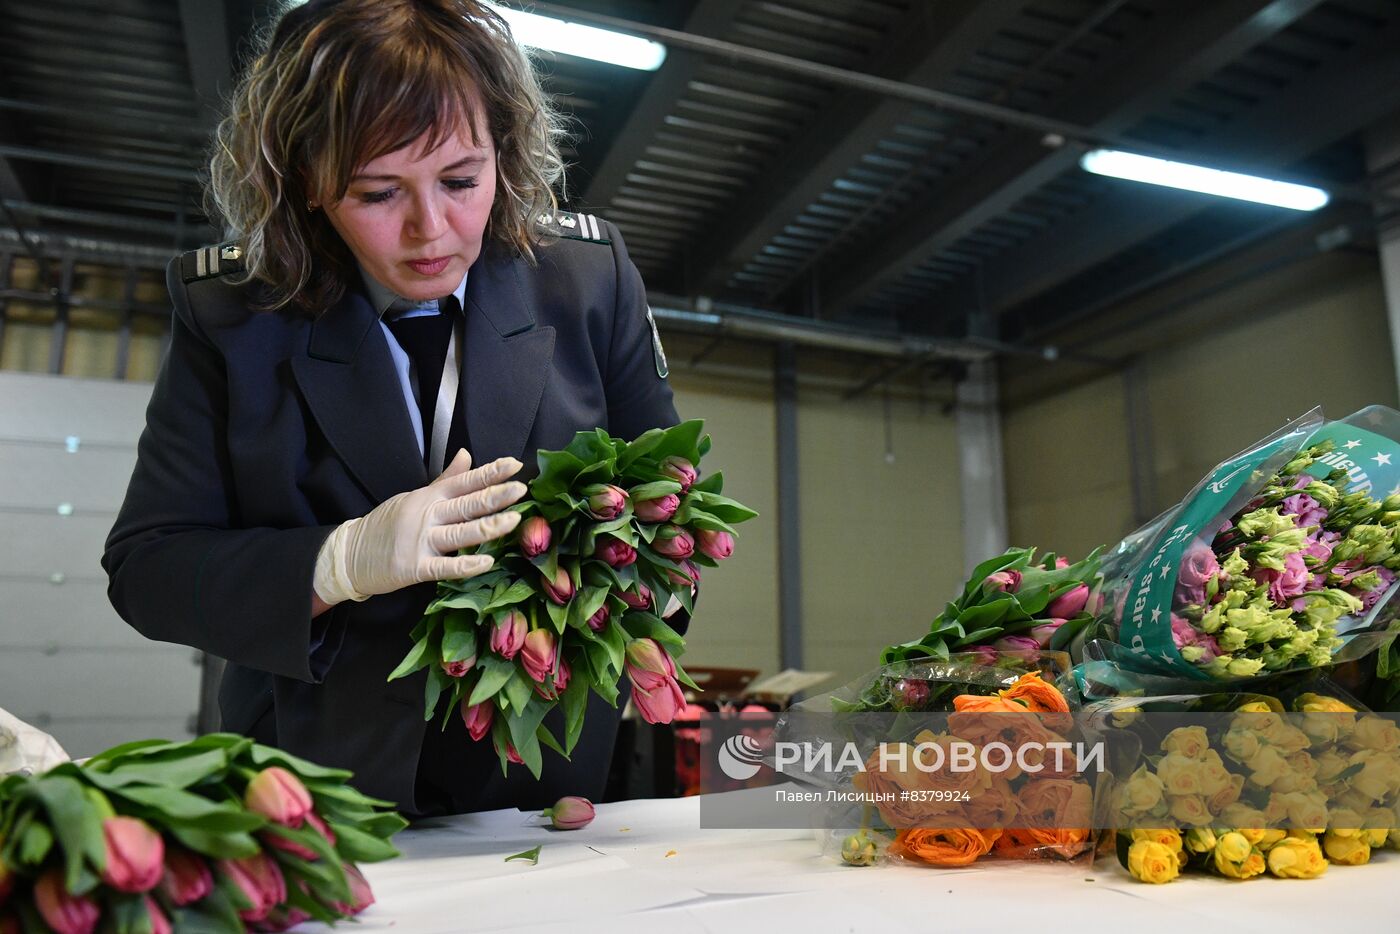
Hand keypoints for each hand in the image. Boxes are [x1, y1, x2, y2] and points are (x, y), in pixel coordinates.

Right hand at [314, 450, 525, 604]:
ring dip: (488, 526)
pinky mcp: (415, 567)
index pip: (465, 481)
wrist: (351, 552)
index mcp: (430, 496)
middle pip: (467, 504)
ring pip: (461, 533)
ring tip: (513, 520)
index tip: (515, 465)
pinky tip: (487, 562)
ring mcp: (421, 540)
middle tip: (521, 489)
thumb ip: (445, 479)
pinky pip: (445, 567)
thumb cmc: (387, 524)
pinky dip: (466, 565)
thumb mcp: (415, 496)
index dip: (490, 473)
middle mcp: (428, 515)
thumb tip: (467, 454)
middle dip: (495, 496)